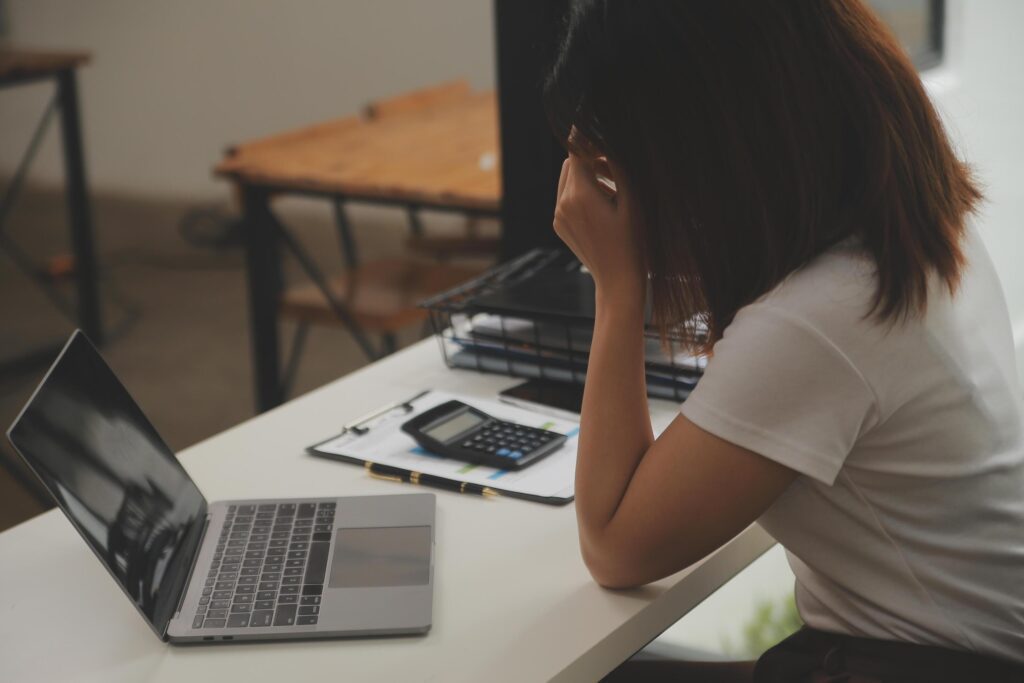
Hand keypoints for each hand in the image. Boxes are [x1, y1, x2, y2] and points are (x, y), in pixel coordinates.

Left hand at [553, 153, 645, 305]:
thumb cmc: (633, 241)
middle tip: (614, 164)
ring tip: (613, 186)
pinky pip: (566, 198)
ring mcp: (558, 216)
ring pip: (567, 181)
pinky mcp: (559, 226)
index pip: (577, 152)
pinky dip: (581, 193)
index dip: (590, 139)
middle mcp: (562, 204)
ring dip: (586, 176)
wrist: (618, 280)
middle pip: (570, 164)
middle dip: (590, 159)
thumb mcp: (633, 201)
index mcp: (579, 195)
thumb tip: (610, 141)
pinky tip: (604, 204)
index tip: (603, 134)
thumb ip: (619, 167)